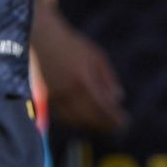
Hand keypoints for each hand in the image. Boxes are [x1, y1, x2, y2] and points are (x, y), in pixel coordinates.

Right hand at [35, 16, 127, 136]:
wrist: (42, 39)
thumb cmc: (72, 45)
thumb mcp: (97, 56)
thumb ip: (108, 78)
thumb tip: (118, 98)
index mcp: (84, 81)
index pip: (104, 109)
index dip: (115, 119)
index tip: (125, 122)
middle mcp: (69, 93)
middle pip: (91, 119)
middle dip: (105, 125)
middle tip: (116, 127)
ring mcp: (56, 98)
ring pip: (76, 121)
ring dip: (91, 124)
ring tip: (103, 123)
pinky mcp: (45, 100)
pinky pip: (64, 116)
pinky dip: (77, 119)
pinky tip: (86, 117)